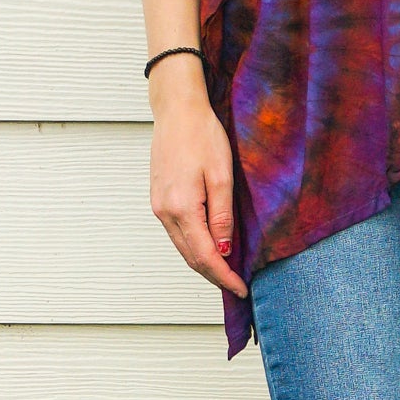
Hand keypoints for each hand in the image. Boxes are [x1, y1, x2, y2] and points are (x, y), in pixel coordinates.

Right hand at [148, 63, 246, 296]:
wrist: (177, 111)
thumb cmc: (202, 136)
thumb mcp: (221, 175)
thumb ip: (222, 216)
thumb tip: (224, 250)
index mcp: (182, 208)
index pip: (205, 256)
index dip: (224, 277)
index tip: (241, 289)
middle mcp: (165, 212)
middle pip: (190, 257)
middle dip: (214, 275)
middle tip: (237, 285)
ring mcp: (158, 206)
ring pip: (182, 246)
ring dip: (203, 261)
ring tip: (226, 271)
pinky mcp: (158, 198)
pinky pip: (177, 232)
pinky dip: (193, 245)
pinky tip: (209, 245)